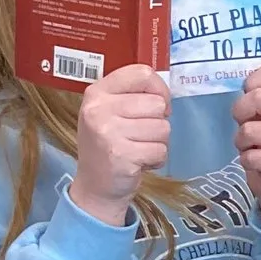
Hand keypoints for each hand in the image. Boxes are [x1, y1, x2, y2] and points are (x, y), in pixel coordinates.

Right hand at [69, 65, 171, 223]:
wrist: (95, 185)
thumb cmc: (109, 143)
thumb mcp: (110, 111)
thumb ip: (133, 95)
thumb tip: (165, 92)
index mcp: (97, 92)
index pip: (142, 73)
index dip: (159, 89)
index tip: (158, 103)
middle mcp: (99, 109)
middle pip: (157, 104)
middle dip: (157, 122)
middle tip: (140, 134)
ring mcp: (108, 133)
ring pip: (162, 128)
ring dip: (157, 142)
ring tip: (137, 148)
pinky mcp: (122, 155)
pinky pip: (160, 150)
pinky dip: (156, 159)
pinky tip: (139, 162)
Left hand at [233, 63, 260, 233]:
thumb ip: (259, 96)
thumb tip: (246, 88)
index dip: (254, 80)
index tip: (250, 94)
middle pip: (259, 97)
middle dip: (241, 110)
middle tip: (245, 122)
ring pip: (250, 130)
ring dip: (242, 140)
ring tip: (251, 145)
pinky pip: (251, 157)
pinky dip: (247, 160)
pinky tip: (258, 161)